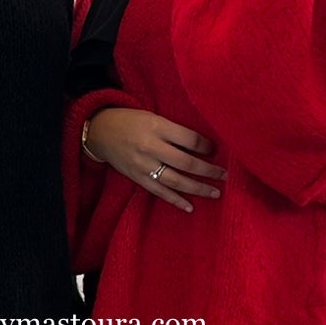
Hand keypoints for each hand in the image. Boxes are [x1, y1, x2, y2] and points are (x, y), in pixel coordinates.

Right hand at [84, 108, 225, 212]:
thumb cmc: (132, 121)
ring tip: (215, 192)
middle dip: (208, 170)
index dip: (206, 146)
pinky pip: (159, 192)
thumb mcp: (154, 117)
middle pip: (186, 162)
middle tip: (224, 175)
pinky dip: (175, 200)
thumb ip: (175, 131)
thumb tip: (203, 146)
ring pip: (175, 180)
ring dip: (197, 188)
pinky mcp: (137, 178)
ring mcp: (143, 165)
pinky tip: (190, 207)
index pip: (189, 139)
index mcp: (157, 127)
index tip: (215, 150)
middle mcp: (150, 147)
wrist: (101, 131)